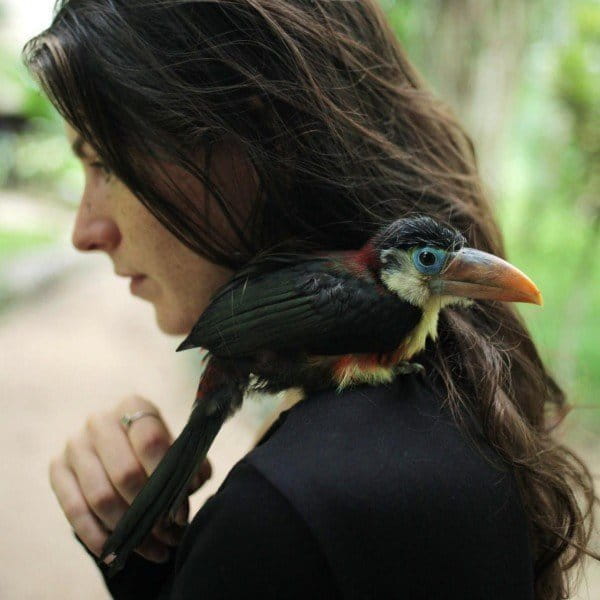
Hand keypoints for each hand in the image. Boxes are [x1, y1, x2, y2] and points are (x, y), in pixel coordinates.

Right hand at [49, 395, 211, 562]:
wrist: (118, 447)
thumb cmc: (156, 450)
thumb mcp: (177, 450)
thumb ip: (190, 466)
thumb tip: (188, 487)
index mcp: (134, 406)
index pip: (151, 441)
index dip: (167, 478)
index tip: (181, 511)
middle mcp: (101, 421)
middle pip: (125, 473)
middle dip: (149, 511)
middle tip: (168, 535)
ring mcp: (75, 445)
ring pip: (101, 497)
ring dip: (128, 531)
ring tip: (154, 548)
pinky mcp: (58, 470)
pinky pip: (75, 511)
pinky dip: (99, 538)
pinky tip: (119, 553)